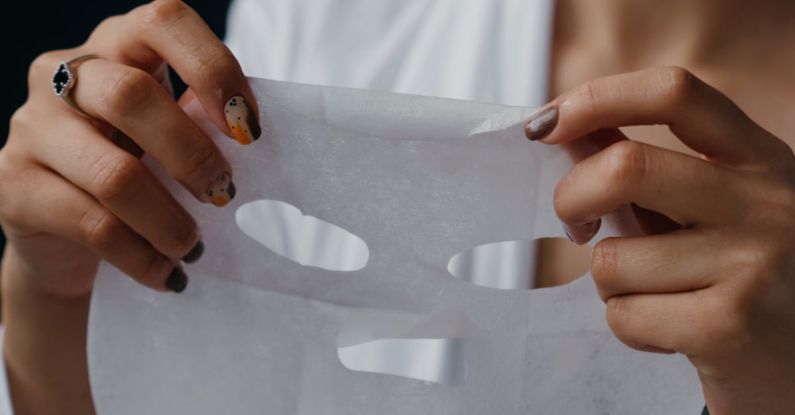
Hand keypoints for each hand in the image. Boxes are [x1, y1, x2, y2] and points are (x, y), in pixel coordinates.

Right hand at [1, 0, 259, 296]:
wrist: (66, 237)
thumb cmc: (138, 170)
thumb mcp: (172, 136)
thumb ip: (203, 120)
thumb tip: (248, 133)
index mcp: (117, 46)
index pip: (164, 21)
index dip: (213, 68)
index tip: (249, 129)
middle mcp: (64, 74)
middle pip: (132, 96)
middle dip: (193, 154)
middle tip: (224, 195)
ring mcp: (31, 127)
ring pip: (113, 174)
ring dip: (170, 221)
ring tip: (196, 248)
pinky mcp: (12, 185)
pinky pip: (91, 225)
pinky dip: (143, 257)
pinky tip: (168, 274)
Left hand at [525, 67, 794, 414]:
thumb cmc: (745, 282)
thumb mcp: (716, 209)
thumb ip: (649, 169)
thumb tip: (566, 129)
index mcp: (759, 159)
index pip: (674, 93)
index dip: (597, 99)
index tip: (545, 126)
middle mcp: (766, 201)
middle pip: (625, 167)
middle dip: (572, 198)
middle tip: (576, 225)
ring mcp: (753, 263)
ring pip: (612, 258)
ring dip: (610, 284)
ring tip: (658, 297)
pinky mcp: (729, 327)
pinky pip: (623, 315)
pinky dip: (628, 328)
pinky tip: (671, 334)